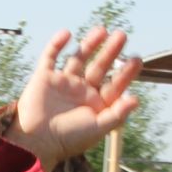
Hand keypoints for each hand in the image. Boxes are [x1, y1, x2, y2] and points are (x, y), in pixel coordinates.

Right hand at [1, 28, 142, 170]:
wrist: (35, 141)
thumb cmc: (68, 139)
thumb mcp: (98, 128)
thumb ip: (118, 114)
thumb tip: (136, 99)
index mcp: (95, 104)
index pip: (114, 84)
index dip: (126, 72)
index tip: (137, 59)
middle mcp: (81, 91)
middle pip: (100, 66)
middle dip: (111, 51)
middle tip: (122, 35)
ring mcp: (63, 83)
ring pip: (78, 58)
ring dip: (89, 44)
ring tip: (102, 30)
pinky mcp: (44, 77)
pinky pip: (50, 57)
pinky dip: (56, 44)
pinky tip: (67, 34)